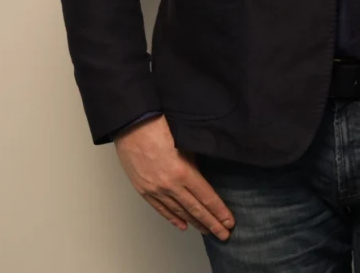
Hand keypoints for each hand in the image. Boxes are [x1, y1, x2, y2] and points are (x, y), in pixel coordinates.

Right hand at [114, 114, 235, 240]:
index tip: (229, 222)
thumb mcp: (185, 143)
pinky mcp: (143, 189)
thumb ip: (195, 163)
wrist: (131, 124)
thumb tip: (203, 177)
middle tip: (223, 235)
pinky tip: (183, 225)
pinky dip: (172, 218)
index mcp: (184, 172)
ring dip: (194, 223)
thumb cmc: (158, 126)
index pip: (207, 198)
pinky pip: (160, 208)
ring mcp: (155, 189)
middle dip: (211, 223)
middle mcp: (170, 185)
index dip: (219, 212)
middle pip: (195, 209)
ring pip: (179, 211)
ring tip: (207, 231)